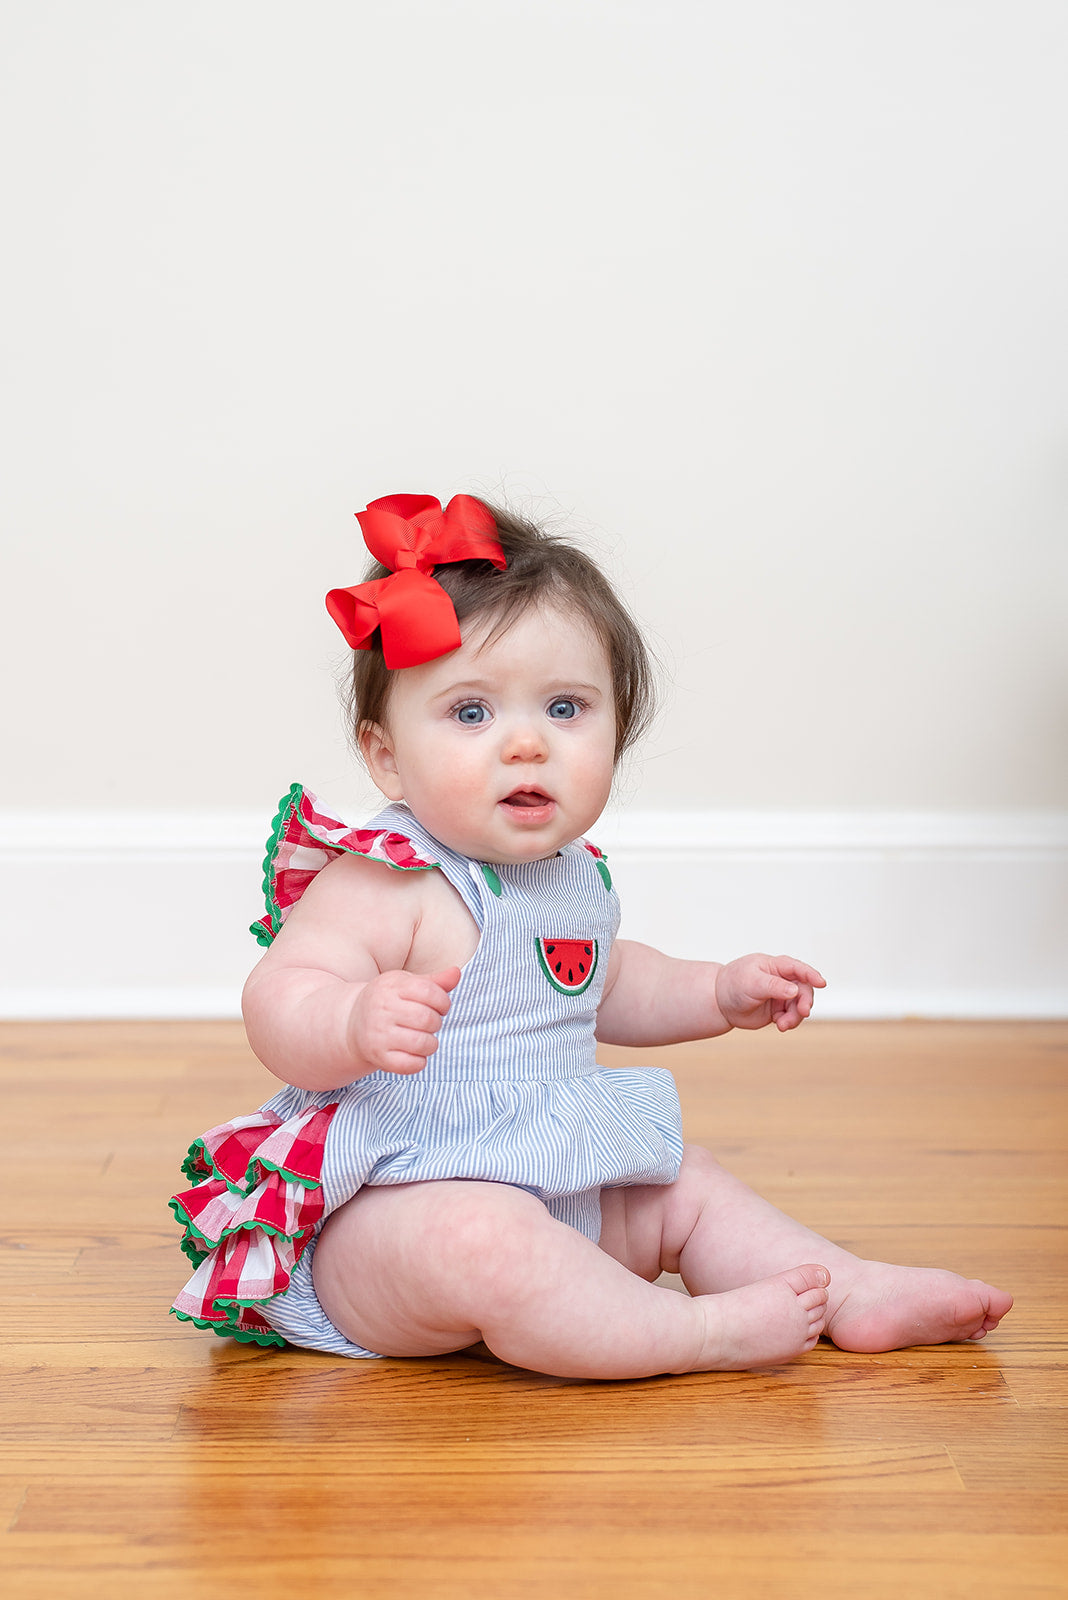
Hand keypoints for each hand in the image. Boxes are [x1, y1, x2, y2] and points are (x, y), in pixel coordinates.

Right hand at [347, 967, 461, 1074]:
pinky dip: (419, 1061)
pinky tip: (414, 1053)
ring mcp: (379, 1035)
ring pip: (423, 1043)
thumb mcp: (406, 984)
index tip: (440, 1006)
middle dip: (436, 1022)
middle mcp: (382, 1010)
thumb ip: (434, 981)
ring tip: (423, 1038)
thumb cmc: (387, 1000)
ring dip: (431, 1043)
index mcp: (391, 987)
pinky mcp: (378, 1057)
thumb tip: (456, 973)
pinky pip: (411, 1065)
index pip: (429, 992)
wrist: (351, 1023)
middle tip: (429, 1023)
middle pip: (427, 1019)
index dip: (443, 1001)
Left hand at [714, 954, 825, 1032]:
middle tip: (802, 1013)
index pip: (798, 968)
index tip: (821, 983)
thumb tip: (795, 990)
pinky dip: (789, 1022)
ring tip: (783, 1025)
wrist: (720, 1002)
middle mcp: (782, 979)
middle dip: (805, 1001)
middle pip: (804, 989)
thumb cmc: (733, 985)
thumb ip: (774, 986)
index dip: (811, 975)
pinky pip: (791, 1016)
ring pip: (799, 1005)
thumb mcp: (752, 983)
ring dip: (795, 1016)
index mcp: (776, 966)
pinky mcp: (779, 1010)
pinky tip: (779, 1025)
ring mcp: (781, 995)